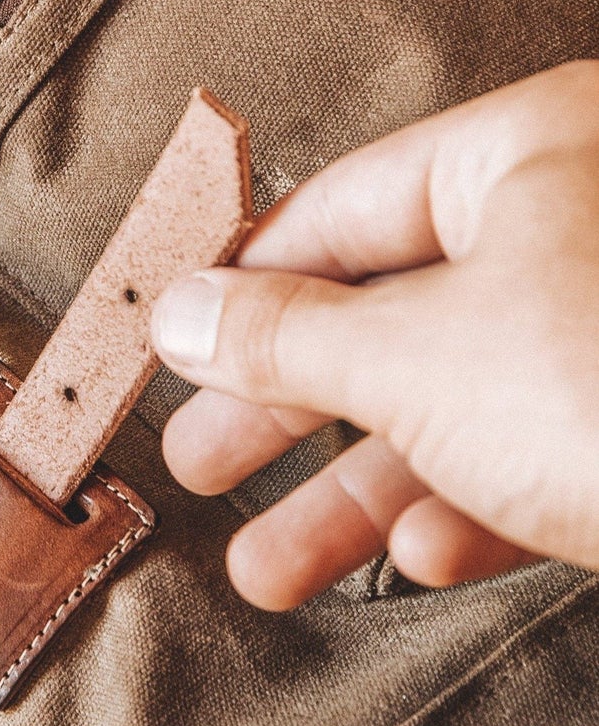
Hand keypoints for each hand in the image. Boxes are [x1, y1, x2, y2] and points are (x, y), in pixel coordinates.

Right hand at [150, 61, 598, 609]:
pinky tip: (419, 562)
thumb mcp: (418, 356)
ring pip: (455, 403)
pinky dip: (468, 510)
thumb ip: (282, 333)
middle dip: (282, 414)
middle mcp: (581, 227)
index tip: (169, 347)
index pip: (336, 209)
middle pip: (387, 316)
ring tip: (268, 571)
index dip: (239, 284)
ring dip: (353, 496)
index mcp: (530, 154)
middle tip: (200, 466)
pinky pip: (537, 456)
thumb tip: (175, 308)